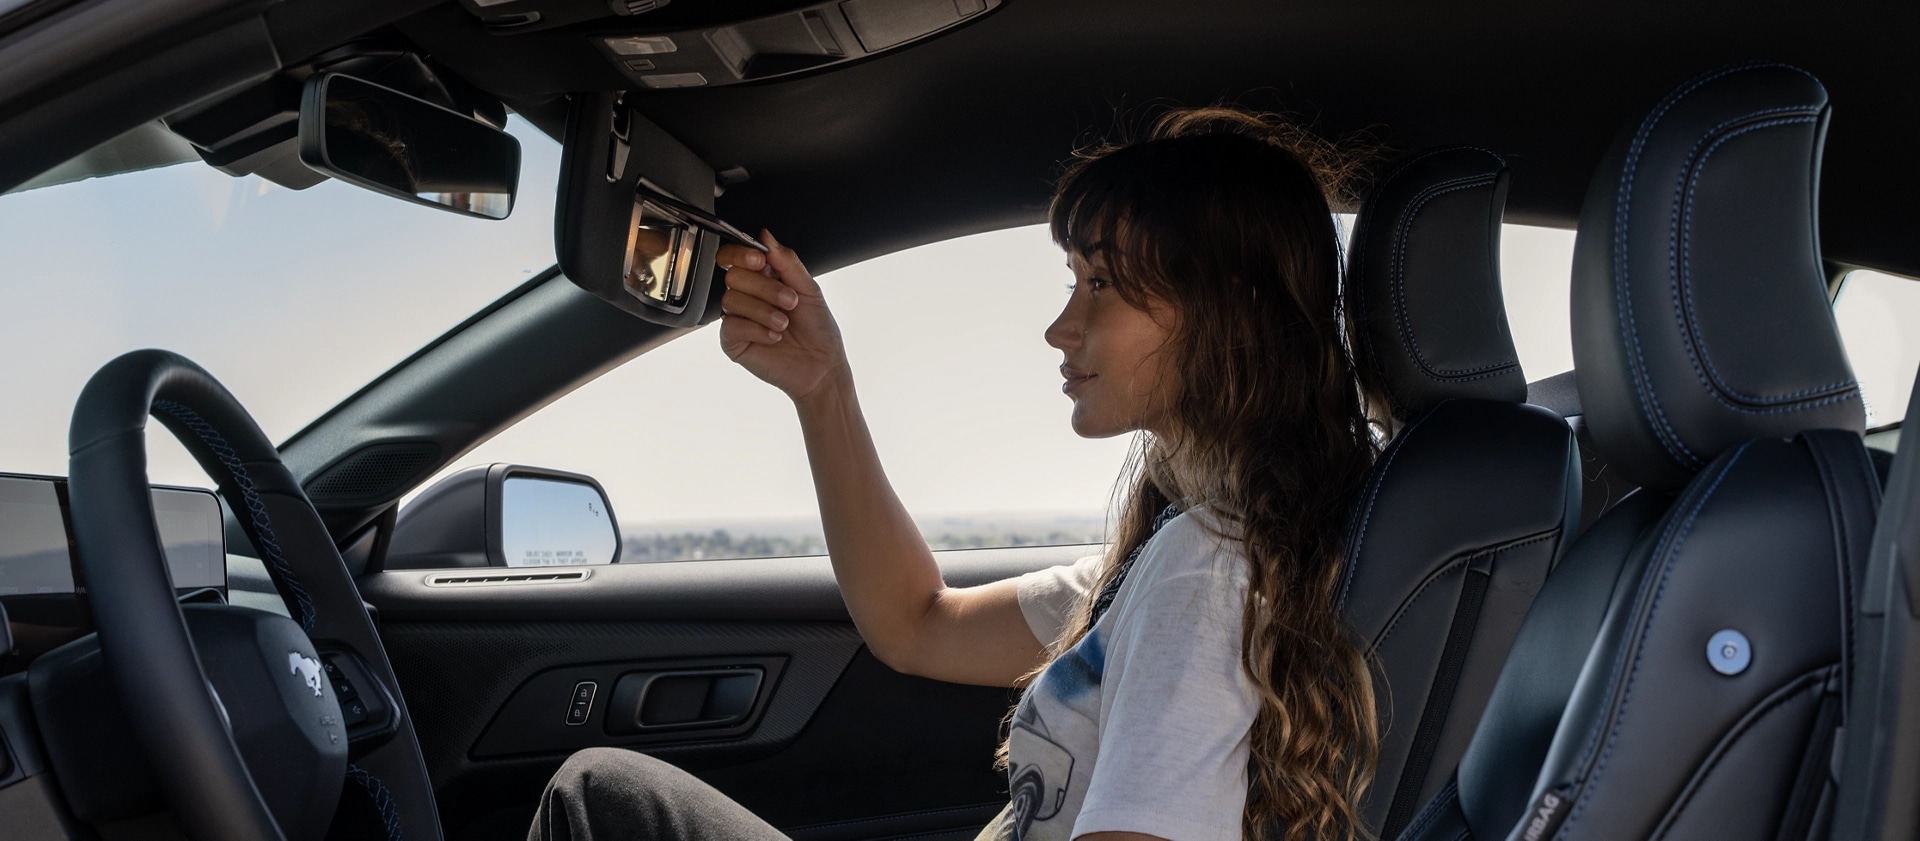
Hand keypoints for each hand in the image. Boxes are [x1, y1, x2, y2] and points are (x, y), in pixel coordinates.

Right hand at [717, 230, 846, 402]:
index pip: (734, 256)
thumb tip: (766, 236)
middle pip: (733, 275)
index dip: (741, 254)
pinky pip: (731, 325)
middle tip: (789, 301)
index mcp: (762, 278)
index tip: (761, 260)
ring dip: (764, 311)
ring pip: (731, 299)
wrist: (822, 366)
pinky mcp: (733, 341)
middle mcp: (747, 296)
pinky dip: (757, 330)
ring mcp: (738, 318)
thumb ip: (786, 261)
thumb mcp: (809, 289)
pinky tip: (774, 337)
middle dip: (765, 288)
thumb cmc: (818, 330)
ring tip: (784, 323)